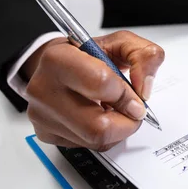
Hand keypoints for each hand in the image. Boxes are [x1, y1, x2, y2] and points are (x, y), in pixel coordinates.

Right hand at [22, 31, 164, 150]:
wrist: (58, 65)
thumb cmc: (87, 54)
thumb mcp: (120, 42)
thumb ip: (143, 55)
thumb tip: (145, 87)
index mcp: (58, 59)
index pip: (101, 84)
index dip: (127, 95)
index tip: (136, 98)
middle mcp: (44, 89)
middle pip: (98, 126)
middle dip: (126, 122)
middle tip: (132, 110)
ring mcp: (43, 115)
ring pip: (95, 140)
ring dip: (117, 129)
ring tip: (114, 109)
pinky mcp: (46, 134)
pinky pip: (88, 146)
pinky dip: (104, 135)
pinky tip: (100, 116)